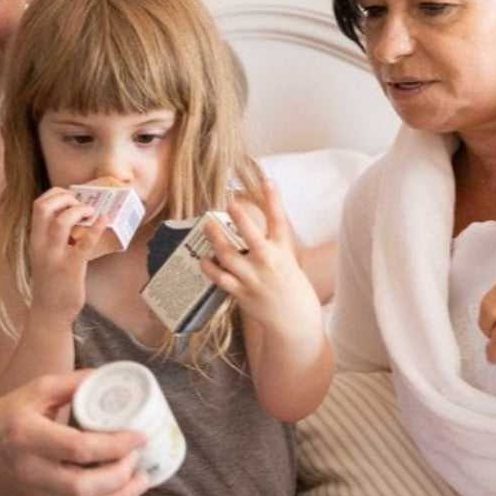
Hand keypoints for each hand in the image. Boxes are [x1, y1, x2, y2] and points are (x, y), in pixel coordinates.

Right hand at [0, 369, 147, 495]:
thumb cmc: (4, 418)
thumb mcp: (33, 391)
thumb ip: (71, 383)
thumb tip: (107, 376)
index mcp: (27, 435)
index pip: (78, 448)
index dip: (115, 445)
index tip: (140, 435)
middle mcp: (30, 469)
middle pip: (82, 487)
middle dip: (119, 476)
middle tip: (139, 460)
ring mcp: (35, 494)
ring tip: (141, 480)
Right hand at [28, 188, 106, 320]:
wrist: (50, 313)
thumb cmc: (51, 283)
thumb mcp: (45, 256)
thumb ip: (53, 238)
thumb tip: (75, 219)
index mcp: (35, 241)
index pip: (37, 206)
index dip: (54, 194)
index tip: (70, 196)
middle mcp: (41, 246)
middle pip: (43, 208)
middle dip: (63, 197)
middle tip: (80, 202)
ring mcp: (55, 257)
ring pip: (60, 222)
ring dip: (78, 210)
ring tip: (91, 211)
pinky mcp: (71, 268)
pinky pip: (84, 243)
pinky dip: (96, 228)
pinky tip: (104, 220)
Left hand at [201, 179, 331, 420]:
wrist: (293, 317)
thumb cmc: (288, 282)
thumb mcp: (286, 256)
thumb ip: (268, 239)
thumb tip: (244, 219)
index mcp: (282, 249)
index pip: (279, 219)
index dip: (273, 198)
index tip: (267, 178)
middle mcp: (268, 262)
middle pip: (252, 237)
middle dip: (241, 219)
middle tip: (229, 203)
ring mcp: (253, 278)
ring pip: (230, 256)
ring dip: (216, 240)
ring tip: (206, 226)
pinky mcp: (241, 293)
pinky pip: (220, 279)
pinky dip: (209, 269)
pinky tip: (202, 259)